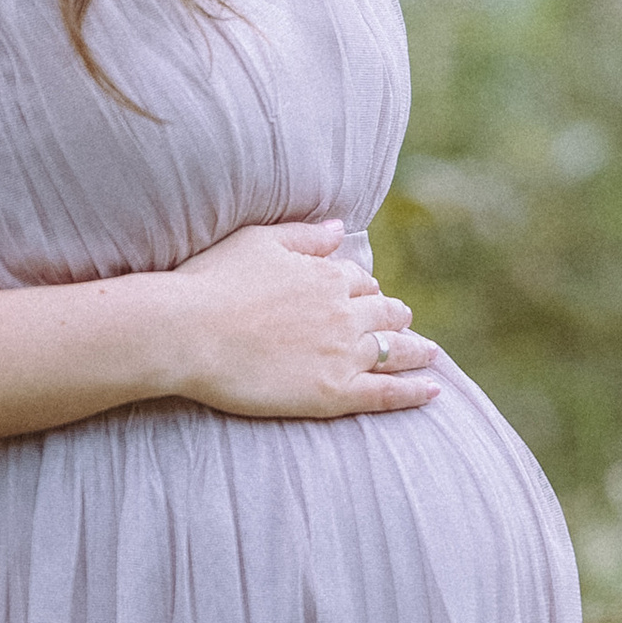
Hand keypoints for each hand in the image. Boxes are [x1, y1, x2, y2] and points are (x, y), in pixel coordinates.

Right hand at [163, 217, 440, 420]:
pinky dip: (414, 392)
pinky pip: (386, 393)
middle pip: (383, 313)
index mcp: (325, 276)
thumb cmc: (211, 283)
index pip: (358, 281)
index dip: (363, 288)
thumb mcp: (257, 241)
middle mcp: (343, 313)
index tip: (365, 294)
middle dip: (395, 316)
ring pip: (393, 350)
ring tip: (429, 353)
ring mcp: (342, 354)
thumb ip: (303, 236)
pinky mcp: (334, 393)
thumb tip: (340, 229)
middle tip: (402, 321)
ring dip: (415, 350)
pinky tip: (434, 391)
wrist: (188, 332)